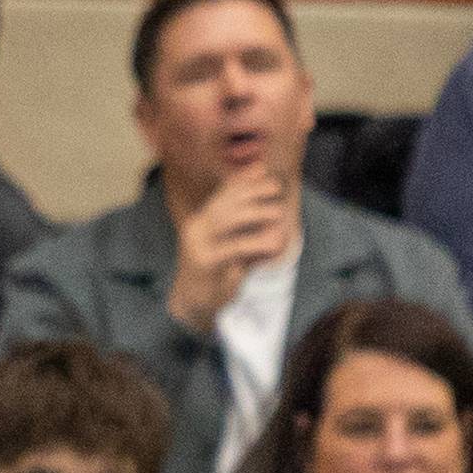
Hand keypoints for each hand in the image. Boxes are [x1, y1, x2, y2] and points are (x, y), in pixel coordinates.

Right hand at [165, 166, 294, 331]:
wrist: (194, 303)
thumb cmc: (217, 274)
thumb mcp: (234, 246)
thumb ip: (248, 228)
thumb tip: (270, 210)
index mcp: (203, 219)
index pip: (223, 193)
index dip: (244, 179)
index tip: (264, 169)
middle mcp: (197, 227)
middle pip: (225, 201)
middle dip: (252, 191)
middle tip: (276, 187)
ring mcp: (198, 243)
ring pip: (227, 219)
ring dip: (255, 212)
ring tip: (278, 212)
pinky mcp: (204, 261)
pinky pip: (234, 247)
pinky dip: (256, 243)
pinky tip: (274, 242)